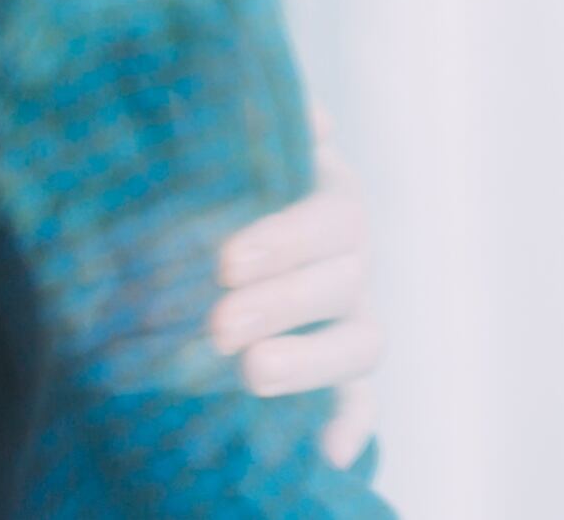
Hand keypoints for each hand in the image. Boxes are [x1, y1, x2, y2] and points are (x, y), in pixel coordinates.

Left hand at [209, 109, 381, 468]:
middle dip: (282, 304)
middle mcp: (351, 260)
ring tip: (250, 373)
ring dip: (312, 360)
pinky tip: (325, 454)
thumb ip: (248, 125)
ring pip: (360, 342)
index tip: (226, 263)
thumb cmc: (217, 192)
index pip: (330, 216)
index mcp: (330, 198)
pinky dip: (351, 428)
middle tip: (217, 325)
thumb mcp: (229, 155)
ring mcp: (351, 320)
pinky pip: (361, 405)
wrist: (202, 251)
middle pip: (343, 280)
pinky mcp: (341, 379)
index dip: (286, 241)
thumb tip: (299, 109)